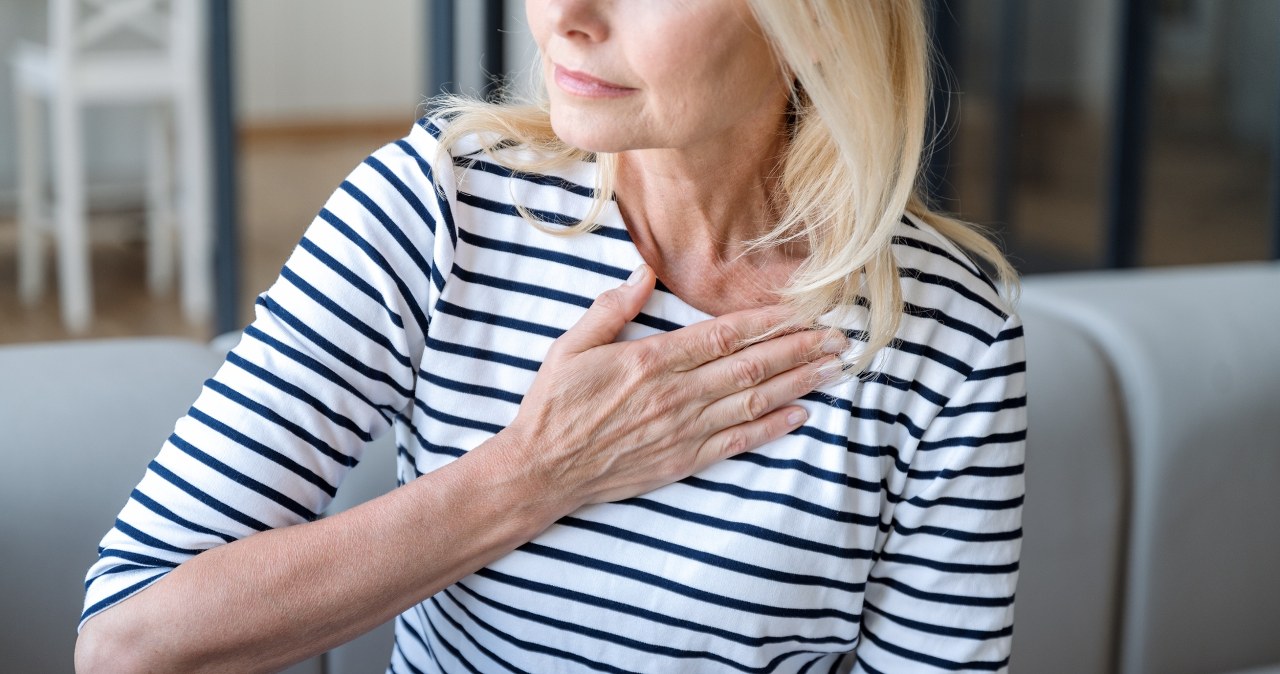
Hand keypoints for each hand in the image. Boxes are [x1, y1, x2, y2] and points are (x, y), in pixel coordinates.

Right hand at [504, 264, 844, 507]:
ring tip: (833, 368)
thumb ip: (611, 307)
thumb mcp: (571, 346)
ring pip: (752, 401)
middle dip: (798, 349)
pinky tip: (801, 414)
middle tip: (838, 337)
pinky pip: (738, 442)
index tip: (801, 309)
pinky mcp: (683, 460)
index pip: (722, 335)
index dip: (767, 321)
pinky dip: (772, 428)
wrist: (542, 470)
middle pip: (750, 366)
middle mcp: (675, 395)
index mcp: (650, 360)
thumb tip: (643, 270)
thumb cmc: (555, 405)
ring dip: (797, 383)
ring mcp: (683, 430)